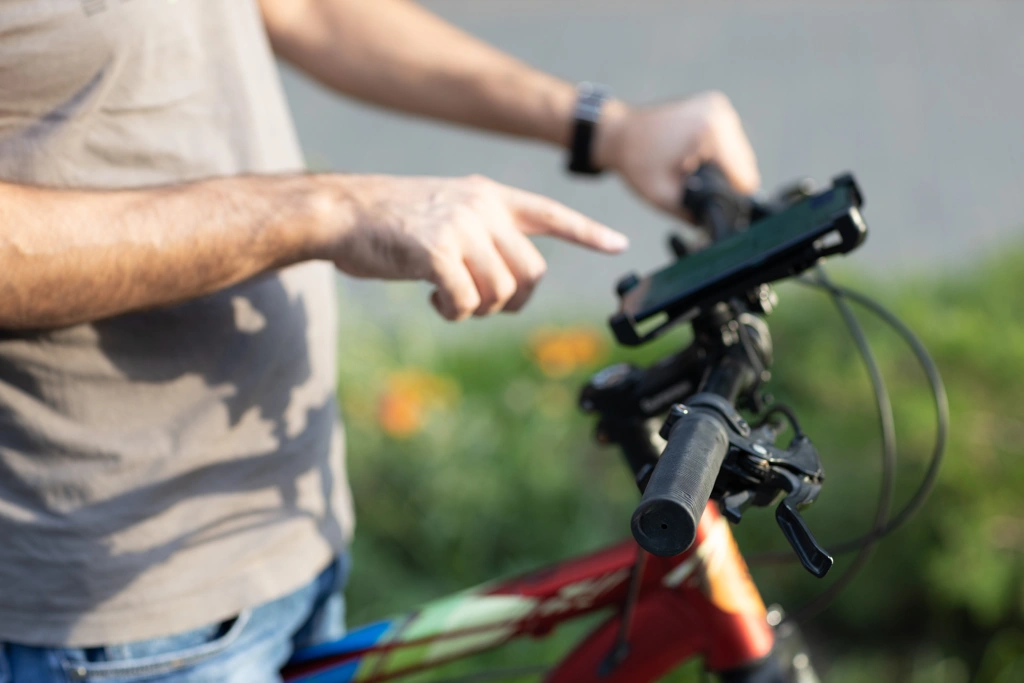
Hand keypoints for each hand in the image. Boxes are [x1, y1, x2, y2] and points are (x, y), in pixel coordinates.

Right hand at [322, 174, 628, 320]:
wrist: (343, 210)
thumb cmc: (392, 221)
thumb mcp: (448, 211)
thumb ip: (485, 233)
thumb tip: (512, 279)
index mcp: (490, 195)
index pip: (551, 213)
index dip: (586, 232)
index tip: (618, 245)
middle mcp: (483, 206)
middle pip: (531, 272)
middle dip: (513, 300)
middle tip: (481, 303)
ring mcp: (461, 226)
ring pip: (500, 292)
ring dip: (477, 308)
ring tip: (447, 297)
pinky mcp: (436, 250)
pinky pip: (467, 301)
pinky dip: (454, 312)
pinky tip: (434, 300)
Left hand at [594, 91, 760, 217]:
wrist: (618, 132)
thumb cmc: (635, 161)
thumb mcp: (664, 197)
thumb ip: (694, 215)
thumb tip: (718, 228)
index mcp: (711, 131)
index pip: (743, 178)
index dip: (728, 199)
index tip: (706, 203)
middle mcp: (721, 114)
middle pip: (745, 167)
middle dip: (723, 183)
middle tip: (692, 184)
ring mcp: (720, 107)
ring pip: (740, 156)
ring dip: (722, 170)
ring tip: (690, 170)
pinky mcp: (716, 108)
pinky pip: (730, 143)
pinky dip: (717, 156)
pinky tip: (693, 159)